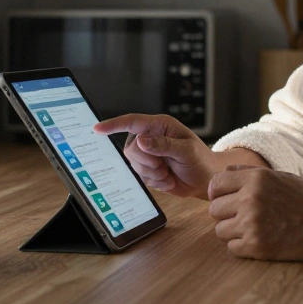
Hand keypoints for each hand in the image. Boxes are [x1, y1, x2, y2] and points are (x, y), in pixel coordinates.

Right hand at [94, 114, 218, 198]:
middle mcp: (150, 137)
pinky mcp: (147, 169)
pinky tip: (168, 178)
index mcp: (160, 125)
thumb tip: (141, 140)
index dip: (114, 125)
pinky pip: (140, 176)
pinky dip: (155, 181)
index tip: (97, 129)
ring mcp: (147, 154)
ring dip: (153, 173)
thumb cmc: (200, 160)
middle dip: (148, 161)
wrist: (205, 179)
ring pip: (134, 164)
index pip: (133, 122)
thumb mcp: (186, 151)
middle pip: (131, 149)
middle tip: (165, 165)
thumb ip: (164, 145)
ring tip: (169, 172)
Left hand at [207, 165, 302, 260]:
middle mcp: (251, 199)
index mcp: (257, 178)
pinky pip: (232, 248)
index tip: (225, 200)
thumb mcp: (280, 177)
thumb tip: (224, 171)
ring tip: (254, 228)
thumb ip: (250, 172)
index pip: (215, 184)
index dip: (217, 193)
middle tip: (243, 217)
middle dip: (225, 214)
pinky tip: (260, 240)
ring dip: (233, 231)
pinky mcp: (257, 246)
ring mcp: (253, 224)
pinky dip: (242, 246)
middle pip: (214, 209)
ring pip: (220, 230)